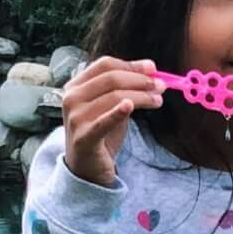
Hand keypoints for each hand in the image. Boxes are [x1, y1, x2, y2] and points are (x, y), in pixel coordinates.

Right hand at [61, 56, 159, 188]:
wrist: (87, 168)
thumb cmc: (100, 134)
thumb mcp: (110, 107)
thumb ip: (124, 90)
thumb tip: (151, 72)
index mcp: (76, 86)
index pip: (105, 65)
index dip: (131, 65)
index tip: (153, 68)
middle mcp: (72, 98)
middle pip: (111, 78)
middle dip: (140, 80)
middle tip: (160, 86)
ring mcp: (76, 118)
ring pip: (114, 96)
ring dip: (141, 96)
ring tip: (158, 100)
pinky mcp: (84, 137)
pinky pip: (103, 122)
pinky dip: (117, 112)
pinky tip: (130, 106)